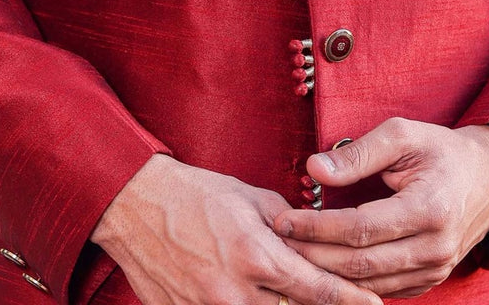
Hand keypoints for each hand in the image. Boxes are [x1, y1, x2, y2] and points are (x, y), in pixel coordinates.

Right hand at [90, 153, 383, 304]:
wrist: (136, 206)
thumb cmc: (197, 194)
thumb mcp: (251, 198)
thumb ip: (289, 223)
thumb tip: (316, 238)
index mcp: (257, 256)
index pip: (319, 289)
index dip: (352, 301)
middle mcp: (236, 292)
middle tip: (342, 296)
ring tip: (285, 288)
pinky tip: (252, 295)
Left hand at [273, 118, 488, 297]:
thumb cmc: (442, 150)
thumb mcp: (402, 135)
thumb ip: (358, 154)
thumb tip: (314, 169)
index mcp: (427, 209)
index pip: (359, 228)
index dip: (316, 227)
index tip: (282, 219)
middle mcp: (433, 248)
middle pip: (360, 264)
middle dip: (313, 254)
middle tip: (278, 240)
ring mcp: (435, 270)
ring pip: (369, 284)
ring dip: (326, 273)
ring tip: (292, 254)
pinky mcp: (431, 280)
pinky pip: (384, 289)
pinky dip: (350, 282)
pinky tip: (323, 266)